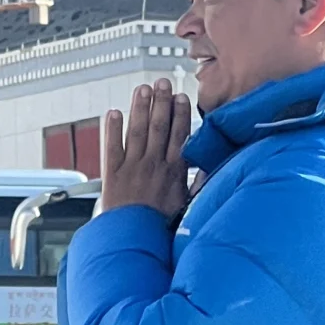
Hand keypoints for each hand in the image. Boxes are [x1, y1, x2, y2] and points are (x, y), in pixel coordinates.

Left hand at [99, 79, 191, 226]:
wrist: (135, 240)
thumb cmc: (162, 228)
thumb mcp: (189, 206)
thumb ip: (199, 185)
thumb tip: (212, 169)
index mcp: (173, 172)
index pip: (178, 135)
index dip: (179, 114)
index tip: (180, 97)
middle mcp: (153, 165)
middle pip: (158, 127)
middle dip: (160, 102)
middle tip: (162, 84)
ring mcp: (132, 168)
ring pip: (137, 131)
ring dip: (139, 108)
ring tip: (142, 89)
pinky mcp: (113, 174)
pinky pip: (112, 147)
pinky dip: (112, 129)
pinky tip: (113, 113)